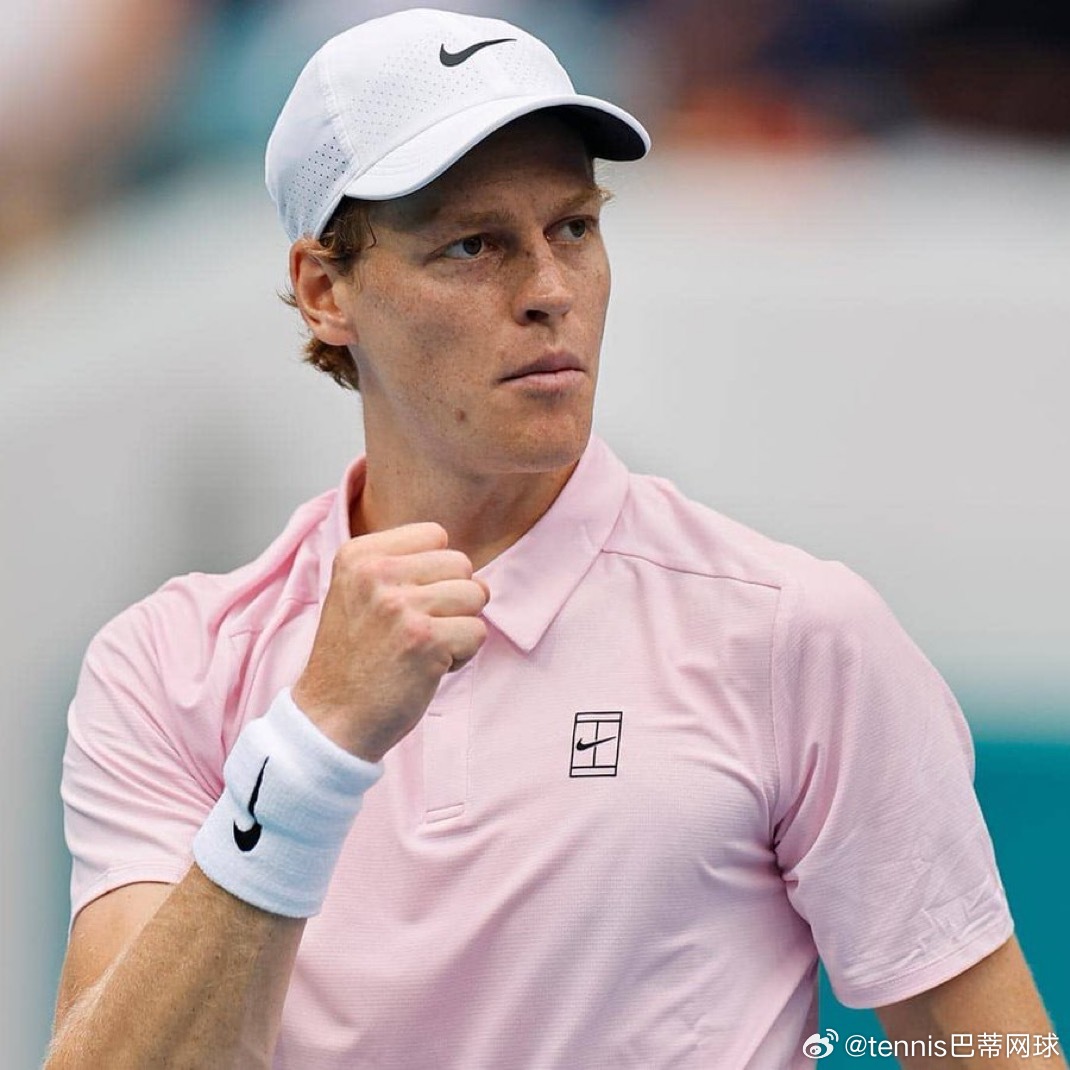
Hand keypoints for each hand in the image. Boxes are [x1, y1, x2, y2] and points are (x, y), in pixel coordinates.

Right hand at [291, 522, 487, 761]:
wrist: (330, 719)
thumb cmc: (353, 659)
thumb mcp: (358, 593)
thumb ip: (401, 566)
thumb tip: (461, 560)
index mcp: (358, 555)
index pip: (435, 534)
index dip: (435, 571)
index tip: (407, 601)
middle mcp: (376, 573)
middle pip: (461, 564)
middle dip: (453, 599)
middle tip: (417, 630)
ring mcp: (401, 605)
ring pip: (476, 595)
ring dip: (460, 626)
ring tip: (424, 647)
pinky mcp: (425, 640)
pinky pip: (478, 632)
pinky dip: (462, 655)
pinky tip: (428, 668)